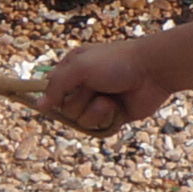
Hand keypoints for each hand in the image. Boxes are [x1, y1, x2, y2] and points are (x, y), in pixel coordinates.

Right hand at [37, 23, 192, 137]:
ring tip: (109, 99)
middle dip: (79, 102)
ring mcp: (98, 102)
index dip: (51, 96)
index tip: (52, 100)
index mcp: (73, 69)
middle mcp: (83, 87)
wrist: (152, 71)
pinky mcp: (112, 116)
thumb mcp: (80, 67)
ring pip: (81, 121)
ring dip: (94, 111)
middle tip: (94, 89)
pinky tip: (118, 108)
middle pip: (65, 110)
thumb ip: (56, 85)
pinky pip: (98, 128)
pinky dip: (107, 119)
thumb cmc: (116, 63)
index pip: (51, 90)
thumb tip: (39, 106)